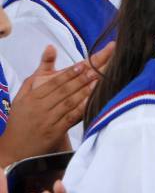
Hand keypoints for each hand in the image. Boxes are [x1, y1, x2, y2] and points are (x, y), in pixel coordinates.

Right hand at [0, 44, 113, 165]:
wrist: (16, 146)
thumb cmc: (23, 115)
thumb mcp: (26, 91)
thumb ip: (42, 70)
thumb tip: (51, 47)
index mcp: (33, 96)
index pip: (55, 82)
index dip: (70, 73)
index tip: (84, 64)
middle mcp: (41, 107)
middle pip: (65, 90)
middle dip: (84, 78)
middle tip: (100, 68)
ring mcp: (48, 120)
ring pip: (70, 103)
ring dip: (86, 92)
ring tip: (101, 81)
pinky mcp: (55, 132)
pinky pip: (71, 119)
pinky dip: (82, 109)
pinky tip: (93, 102)